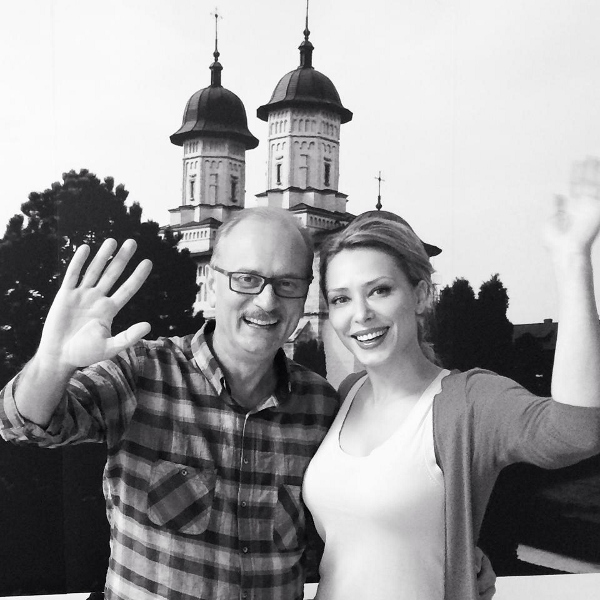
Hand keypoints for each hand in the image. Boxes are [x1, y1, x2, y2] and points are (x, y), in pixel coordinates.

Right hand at [38, 238, 152, 369]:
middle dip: (122, 259)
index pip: (128, 289)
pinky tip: (86, 248)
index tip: (148, 262)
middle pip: (113, 274)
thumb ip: (128, 336)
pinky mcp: (65, 295)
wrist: (59, 356)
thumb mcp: (110, 347)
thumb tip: (149, 326)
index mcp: (110, 310)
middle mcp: (98, 299)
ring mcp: (81, 295)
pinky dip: (78, 262)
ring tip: (112, 241)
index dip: (137, 276)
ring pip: (94, 271)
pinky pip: (73, 275)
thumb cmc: (85, 354)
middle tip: (132, 242)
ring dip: (103, 256)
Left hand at [544, 156, 599, 255]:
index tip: (576, 162)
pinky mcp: (595, 210)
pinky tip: (597, 169)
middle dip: (586, 170)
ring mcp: (589, 207)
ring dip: (593, 172)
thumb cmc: (556, 242)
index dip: (576, 174)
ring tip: (593, 158)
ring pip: (592, 185)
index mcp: (571, 208)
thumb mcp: (551, 220)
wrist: (564, 250)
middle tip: (587, 156)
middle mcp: (581, 206)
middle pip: (585, 183)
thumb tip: (555, 193)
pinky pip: (598, 192)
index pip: (575, 187)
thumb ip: (554, 206)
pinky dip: (597, 180)